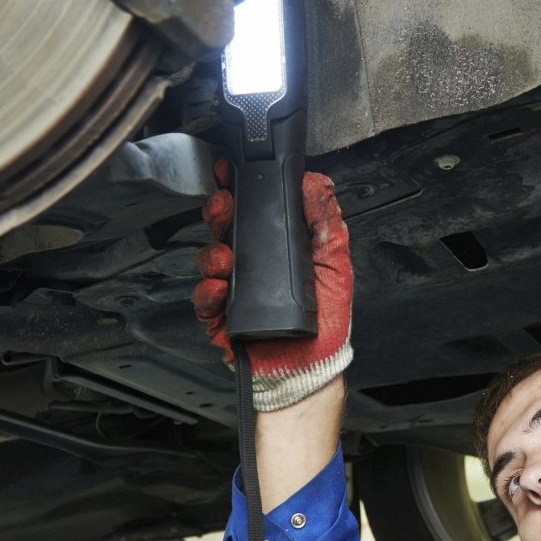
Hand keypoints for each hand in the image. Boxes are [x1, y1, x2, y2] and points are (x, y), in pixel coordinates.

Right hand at [193, 163, 353, 412]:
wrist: (311, 369)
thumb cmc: (325, 322)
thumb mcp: (335, 265)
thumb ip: (326, 223)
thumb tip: (318, 183)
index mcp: (277, 247)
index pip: (253, 210)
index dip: (240, 189)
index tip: (232, 171)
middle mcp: (252, 264)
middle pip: (225, 228)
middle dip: (219, 211)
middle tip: (224, 205)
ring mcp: (234, 289)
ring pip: (209, 259)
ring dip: (213, 253)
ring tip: (225, 258)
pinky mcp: (221, 317)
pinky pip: (204, 299)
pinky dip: (208, 291)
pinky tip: (219, 288)